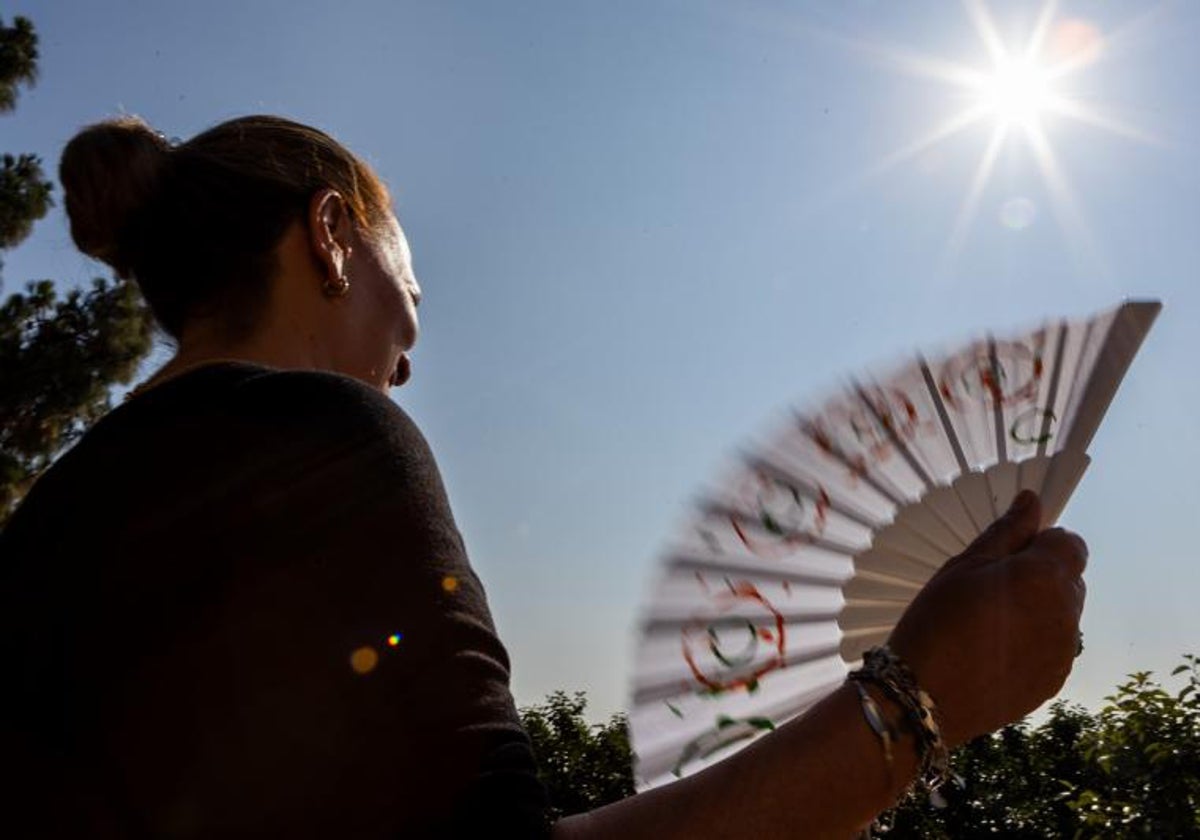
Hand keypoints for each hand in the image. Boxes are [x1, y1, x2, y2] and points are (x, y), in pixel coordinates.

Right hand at [887, 490, 1086, 747]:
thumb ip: (1006, 532)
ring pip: (1063, 616)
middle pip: (1070, 580)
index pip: (1071, 544)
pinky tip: (993, 652)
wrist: (923, 698)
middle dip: (1042, 577)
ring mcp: (1064, 653)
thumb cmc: (936, 621)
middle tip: (992, 590)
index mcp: (1045, 578)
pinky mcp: (1054, 682)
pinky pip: (1054, 649)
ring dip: (1039, 611)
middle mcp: (1066, 615)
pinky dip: (1034, 643)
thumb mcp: (964, 566)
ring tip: (989, 625)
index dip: (1042, 543)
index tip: (1008, 555)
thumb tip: (1033, 501)